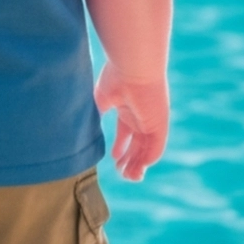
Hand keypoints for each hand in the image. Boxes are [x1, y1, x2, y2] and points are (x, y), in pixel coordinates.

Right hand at [93, 63, 168, 181]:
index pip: (126, 132)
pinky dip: (147, 160)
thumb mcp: (100, 99)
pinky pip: (156, 148)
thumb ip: (95, 113)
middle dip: (129, 160)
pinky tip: (138, 169)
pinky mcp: (160, 125)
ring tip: (128, 176)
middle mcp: (141, 116)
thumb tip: (83, 127)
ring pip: (147, 150)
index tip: (113, 157)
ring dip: (138, 165)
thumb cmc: (115, 78)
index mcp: (128, 108)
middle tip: (120, 172)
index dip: (121, 146)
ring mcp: (152, 121)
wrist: (133, 66)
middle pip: (137, 144)